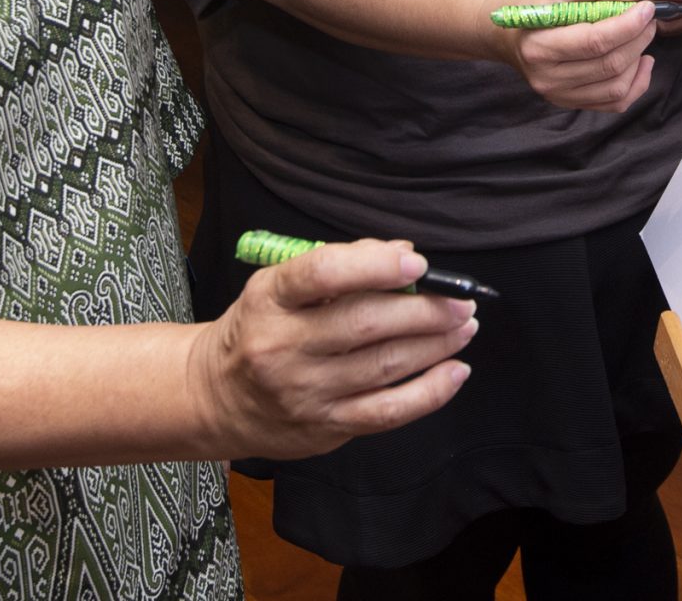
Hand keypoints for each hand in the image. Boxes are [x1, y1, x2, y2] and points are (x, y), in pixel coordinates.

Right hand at [189, 240, 474, 459]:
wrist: (216, 397)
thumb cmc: (259, 329)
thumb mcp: (279, 286)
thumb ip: (339, 265)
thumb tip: (403, 254)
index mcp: (270, 299)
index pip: (321, 274)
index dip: (374, 266)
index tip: (415, 261)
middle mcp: (283, 346)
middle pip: (365, 323)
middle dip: (425, 310)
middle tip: (461, 299)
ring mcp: (305, 392)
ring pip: (384, 366)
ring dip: (436, 344)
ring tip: (464, 325)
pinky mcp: (325, 427)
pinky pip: (387, 412)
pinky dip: (430, 392)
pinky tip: (455, 371)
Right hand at [490, 0, 655, 112]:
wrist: (505, 33)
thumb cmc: (532, 4)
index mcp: (540, 45)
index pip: (595, 41)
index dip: (628, 25)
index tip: (647, 8)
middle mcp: (547, 77)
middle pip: (609, 65)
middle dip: (638, 39)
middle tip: (649, 19)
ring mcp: (558, 95)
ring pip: (616, 88)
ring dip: (639, 60)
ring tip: (642, 36)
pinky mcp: (570, 102)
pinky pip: (614, 103)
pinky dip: (636, 84)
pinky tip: (641, 62)